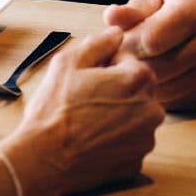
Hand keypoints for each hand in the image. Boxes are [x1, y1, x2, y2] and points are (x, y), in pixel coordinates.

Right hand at [2, 26, 163, 195]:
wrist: (44, 160)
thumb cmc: (54, 110)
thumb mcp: (67, 63)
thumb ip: (98, 43)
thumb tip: (117, 33)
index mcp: (138, 79)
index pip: (129, 62)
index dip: (105, 68)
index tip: (87, 79)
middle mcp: (152, 109)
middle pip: (137, 91)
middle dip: (116, 92)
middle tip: (85, 101)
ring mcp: (146, 139)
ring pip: (135, 118)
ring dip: (118, 116)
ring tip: (88, 123)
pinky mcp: (136, 162)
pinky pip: (130, 144)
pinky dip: (116, 142)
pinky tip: (92, 141)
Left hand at [102, 0, 195, 110]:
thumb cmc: (171, 12)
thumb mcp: (152, 3)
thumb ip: (131, 11)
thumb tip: (111, 16)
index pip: (152, 40)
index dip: (129, 44)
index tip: (120, 43)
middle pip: (157, 67)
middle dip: (132, 65)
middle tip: (117, 61)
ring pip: (165, 88)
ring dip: (142, 83)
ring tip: (131, 70)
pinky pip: (175, 102)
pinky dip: (157, 95)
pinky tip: (150, 81)